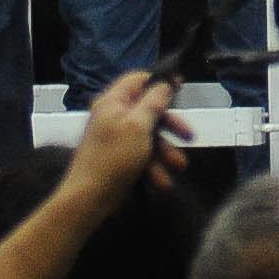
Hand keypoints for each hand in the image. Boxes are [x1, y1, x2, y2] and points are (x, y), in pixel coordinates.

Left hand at [65, 72, 189, 202]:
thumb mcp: (139, 126)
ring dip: (165, 152)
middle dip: (170, 126)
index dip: (160, 82)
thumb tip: (166, 81)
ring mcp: (117, 137)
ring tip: (178, 166)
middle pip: (149, 110)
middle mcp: (114, 116)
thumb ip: (155, 102)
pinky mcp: (120, 157)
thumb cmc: (113, 158)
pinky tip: (161, 181)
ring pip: (149, 136)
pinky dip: (153, 166)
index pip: (138, 80)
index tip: (181, 86)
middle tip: (189, 135)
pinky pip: (142, 154)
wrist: (89, 199)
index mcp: (113, 102)